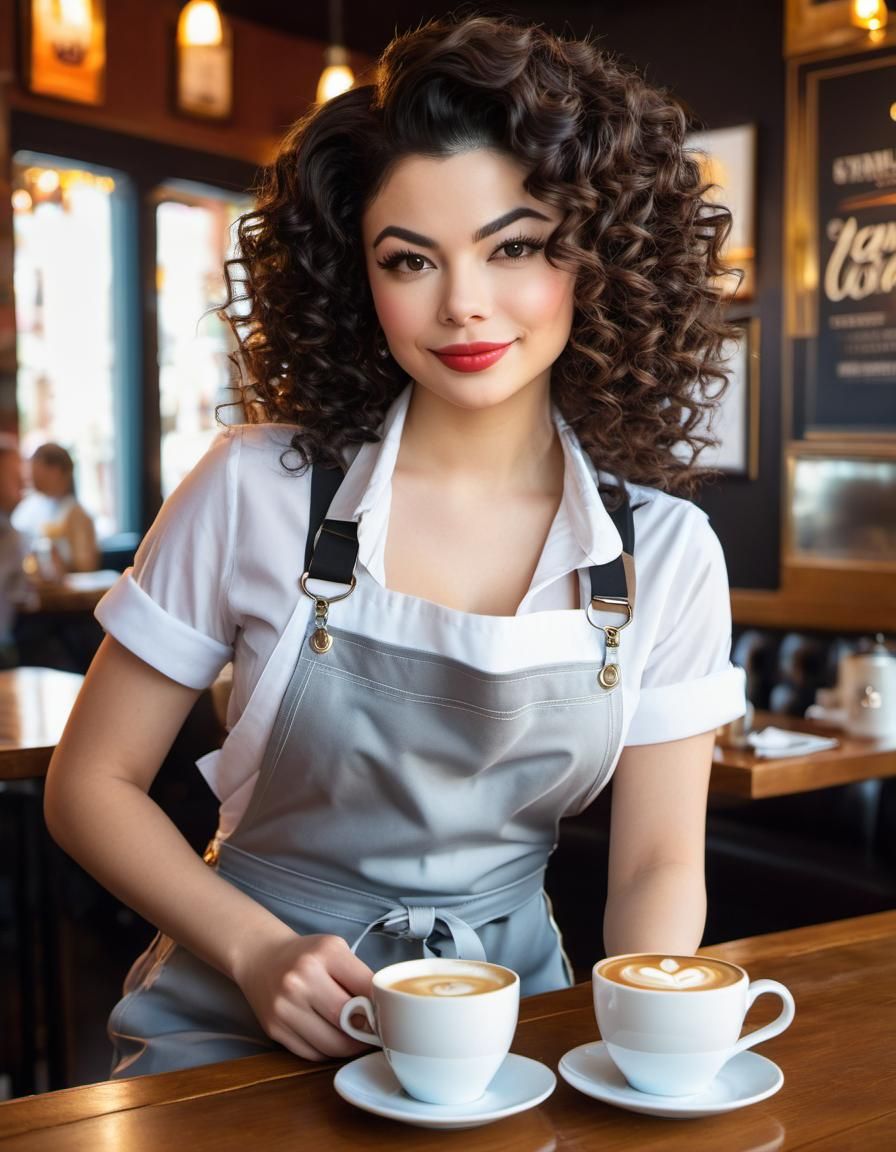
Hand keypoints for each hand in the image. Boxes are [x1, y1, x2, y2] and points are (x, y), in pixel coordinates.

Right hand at [234, 930, 374, 1060]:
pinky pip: (312, 1053)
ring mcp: (284, 1007)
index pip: (365, 988)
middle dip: (367, 1032)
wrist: (261, 957)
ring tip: (357, 1038)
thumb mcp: (336, 950)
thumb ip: (358, 977)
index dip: (382, 1006)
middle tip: (376, 1034)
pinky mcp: (274, 1029)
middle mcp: (301, 979)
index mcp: (325, 954)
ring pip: (331, 1045)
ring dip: (350, 1047)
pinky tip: (333, 1039)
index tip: (388, 1014)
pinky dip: (328, 1051)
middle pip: (348, 1021)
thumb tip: (384, 1013)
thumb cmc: (307, 955)